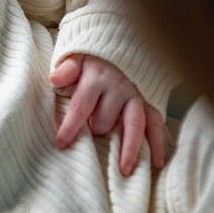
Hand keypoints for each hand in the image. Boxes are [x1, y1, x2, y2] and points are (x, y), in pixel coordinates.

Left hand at [49, 54, 165, 175]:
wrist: (117, 42)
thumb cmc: (90, 59)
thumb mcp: (75, 58)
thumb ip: (66, 70)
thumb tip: (55, 79)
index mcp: (95, 78)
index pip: (81, 106)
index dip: (71, 127)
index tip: (61, 144)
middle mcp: (118, 87)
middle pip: (107, 118)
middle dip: (98, 130)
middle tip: (92, 137)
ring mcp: (135, 95)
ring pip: (135, 124)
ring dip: (130, 148)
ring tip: (125, 170)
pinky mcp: (148, 101)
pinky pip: (156, 123)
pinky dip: (158, 143)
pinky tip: (157, 163)